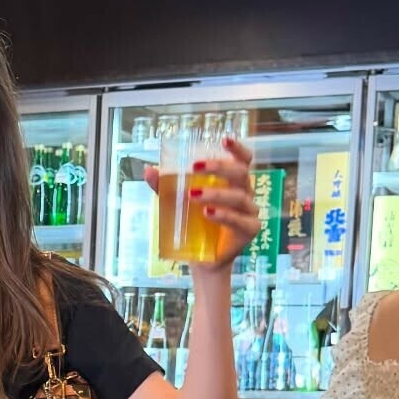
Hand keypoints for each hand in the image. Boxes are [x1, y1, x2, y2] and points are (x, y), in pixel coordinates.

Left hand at [144, 136, 259, 268]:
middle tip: (195, 167)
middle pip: (241, 173)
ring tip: (193, 195)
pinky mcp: (249, 230)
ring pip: (238, 197)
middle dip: (219, 167)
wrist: (202, 259)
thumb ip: (165, 187)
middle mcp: (244, 193)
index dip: (237, 148)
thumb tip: (148, 170)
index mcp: (232, 182)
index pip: (242, 160)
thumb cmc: (195, 226)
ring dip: (215, 193)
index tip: (224, 139)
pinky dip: (223, 215)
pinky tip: (208, 213)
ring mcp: (249, 212)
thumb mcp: (177, 204)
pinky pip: (239, 220)